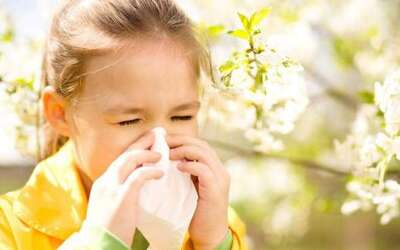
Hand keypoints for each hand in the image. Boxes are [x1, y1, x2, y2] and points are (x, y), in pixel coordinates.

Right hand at [84, 131, 163, 246]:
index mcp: (104, 183)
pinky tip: (161, 172)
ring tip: (161, 153)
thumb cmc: (108, 231)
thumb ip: (121, 193)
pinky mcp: (120, 198)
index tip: (149, 140)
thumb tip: (138, 185)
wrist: (98, 247)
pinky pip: (138, 176)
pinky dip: (150, 171)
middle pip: (125, 154)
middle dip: (142, 142)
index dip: (136, 147)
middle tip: (158, 134)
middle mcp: (105, 181)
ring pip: (130, 159)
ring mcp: (111, 188)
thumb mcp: (111, 207)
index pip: (121, 159)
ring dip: (147, 153)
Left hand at [166, 134, 230, 249]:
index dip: (182, 139)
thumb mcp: (190, 187)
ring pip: (204, 153)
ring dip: (184, 150)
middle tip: (163, 141)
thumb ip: (185, 173)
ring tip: (169, 154)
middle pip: (202, 144)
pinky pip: (204, 170)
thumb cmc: (196, 212)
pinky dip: (190, 165)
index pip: (200, 144)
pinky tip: (178, 167)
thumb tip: (165, 158)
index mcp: (214, 168)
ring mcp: (220, 179)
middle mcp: (220, 170)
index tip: (164, 139)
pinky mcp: (216, 189)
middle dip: (181, 140)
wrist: (210, 235)